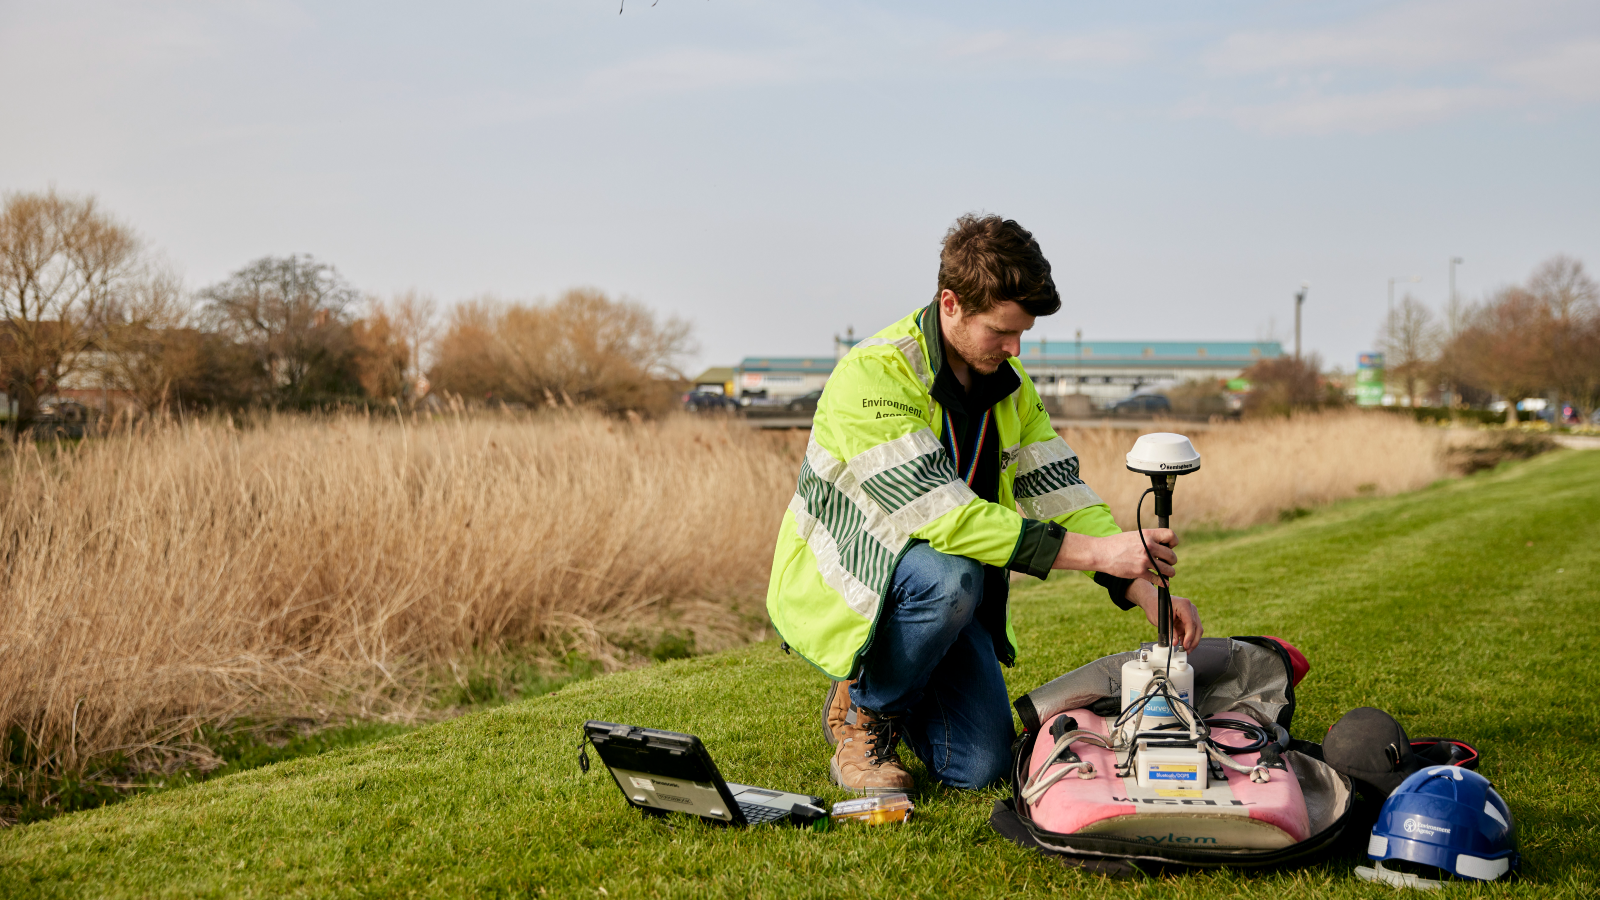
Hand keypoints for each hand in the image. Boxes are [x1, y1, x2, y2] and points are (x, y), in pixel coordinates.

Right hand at [1054, 529, 1176, 583]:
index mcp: (1148, 535)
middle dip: (1171, 560)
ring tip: (1167, 573)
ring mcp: (1145, 560)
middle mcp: (1149, 546)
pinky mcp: (1140, 572)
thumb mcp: (1134, 535)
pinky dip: (1163, 582)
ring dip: (1170, 572)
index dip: (1173, 542)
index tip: (1170, 546)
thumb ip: (1148, 539)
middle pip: (1172, 555)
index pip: (1171, 536)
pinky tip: (1164, 583)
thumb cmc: (1116, 544)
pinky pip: (1158, 579)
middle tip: (1167, 562)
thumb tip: (1162, 545)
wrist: (1101, 553)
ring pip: (1168, 569)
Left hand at [1127, 581, 1203, 650]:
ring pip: (1196, 630)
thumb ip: (1170, 631)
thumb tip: (1175, 643)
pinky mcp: (1188, 619)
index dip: (1190, 636)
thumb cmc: (1155, 606)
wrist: (1152, 600)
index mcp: (1184, 605)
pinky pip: (1191, 630)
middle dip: (1193, 641)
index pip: (1191, 623)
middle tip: (1187, 651)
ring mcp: (1190, 613)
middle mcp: (1190, 609)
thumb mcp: (1161, 620)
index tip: (1186, 646)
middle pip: (1197, 628)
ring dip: (1191, 641)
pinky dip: (1188, 638)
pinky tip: (1183, 645)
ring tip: (1184, 650)